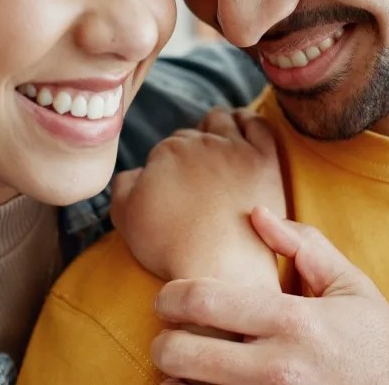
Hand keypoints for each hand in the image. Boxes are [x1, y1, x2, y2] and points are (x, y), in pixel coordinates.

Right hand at [111, 108, 285, 288]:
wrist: (219, 268)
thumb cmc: (171, 246)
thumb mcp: (125, 216)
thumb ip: (124, 183)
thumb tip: (138, 171)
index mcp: (168, 151)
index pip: (165, 147)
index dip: (166, 167)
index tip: (172, 187)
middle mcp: (202, 141)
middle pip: (193, 134)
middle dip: (190, 151)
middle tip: (194, 178)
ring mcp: (237, 148)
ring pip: (222, 119)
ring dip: (215, 126)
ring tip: (215, 146)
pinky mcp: (264, 160)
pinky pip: (257, 124)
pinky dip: (247, 121)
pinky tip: (242, 131)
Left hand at [151, 207, 388, 384]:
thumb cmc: (378, 341)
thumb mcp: (349, 284)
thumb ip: (301, 245)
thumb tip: (256, 213)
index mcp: (294, 321)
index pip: (205, 301)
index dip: (171, 295)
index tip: (168, 297)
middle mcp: (278, 368)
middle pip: (183, 354)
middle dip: (163, 341)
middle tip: (168, 333)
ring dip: (177, 377)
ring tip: (184, 364)